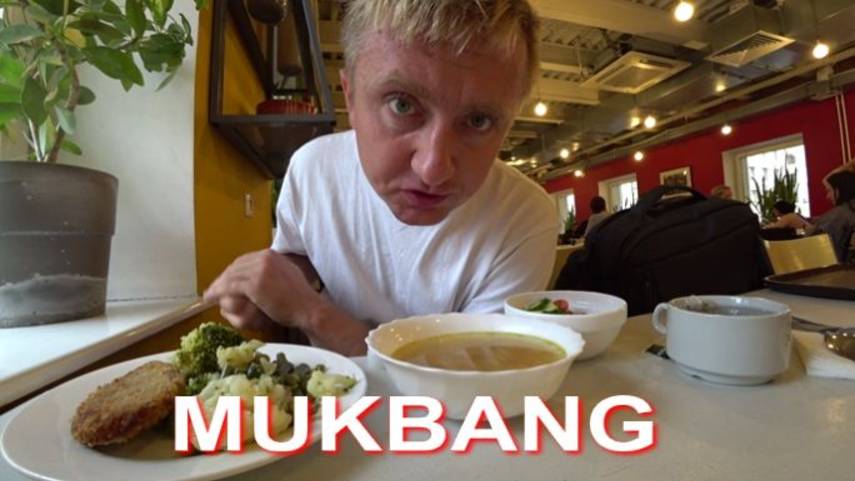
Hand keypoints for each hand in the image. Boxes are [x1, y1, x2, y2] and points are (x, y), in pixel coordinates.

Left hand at [203, 249, 322, 331]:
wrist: (308, 308)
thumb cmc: (301, 298)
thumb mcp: (288, 276)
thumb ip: (274, 271)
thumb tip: (264, 275)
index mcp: (272, 254)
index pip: (245, 260)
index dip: (233, 271)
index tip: (226, 280)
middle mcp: (264, 258)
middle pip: (236, 266)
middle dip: (223, 277)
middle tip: (214, 289)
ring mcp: (259, 270)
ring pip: (230, 276)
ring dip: (217, 286)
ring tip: (209, 295)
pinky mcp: (254, 284)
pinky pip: (229, 287)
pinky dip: (217, 292)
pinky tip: (210, 298)